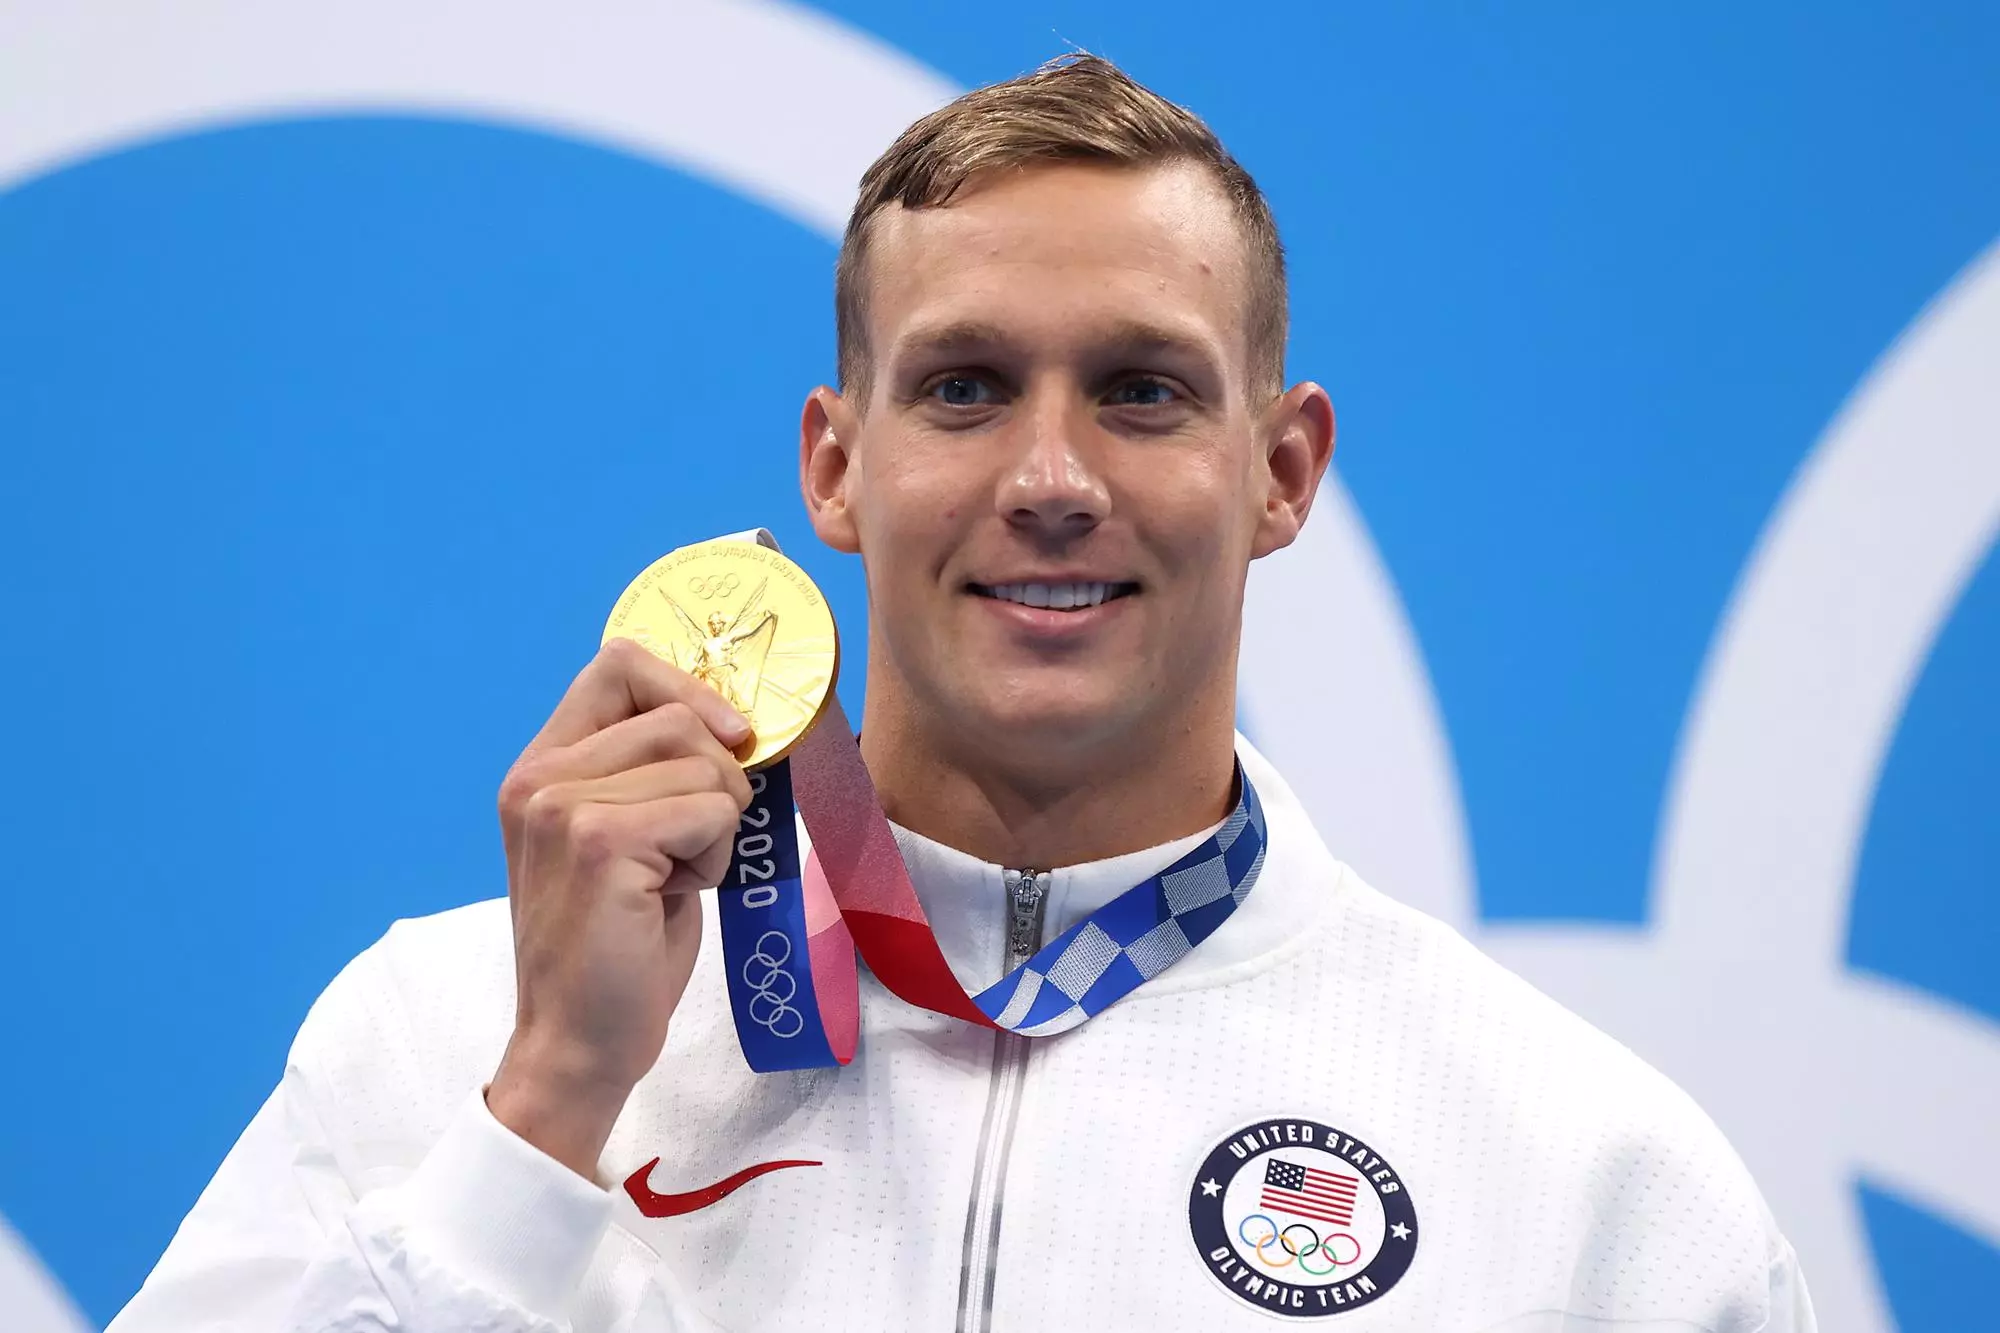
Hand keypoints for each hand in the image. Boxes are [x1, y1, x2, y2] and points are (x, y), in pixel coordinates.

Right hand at [486, 637, 753, 1177]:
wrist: (580, 1042)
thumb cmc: (619, 946)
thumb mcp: (631, 837)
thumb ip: (653, 771)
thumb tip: (737, 720)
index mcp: (541, 765)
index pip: (619, 662)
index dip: (688, 686)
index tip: (731, 735)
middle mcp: (539, 776)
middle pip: (678, 713)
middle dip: (719, 775)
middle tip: (695, 843)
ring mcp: (563, 806)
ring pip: (704, 763)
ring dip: (718, 824)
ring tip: (675, 877)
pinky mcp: (600, 843)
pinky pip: (710, 811)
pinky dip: (716, 856)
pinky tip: (675, 897)